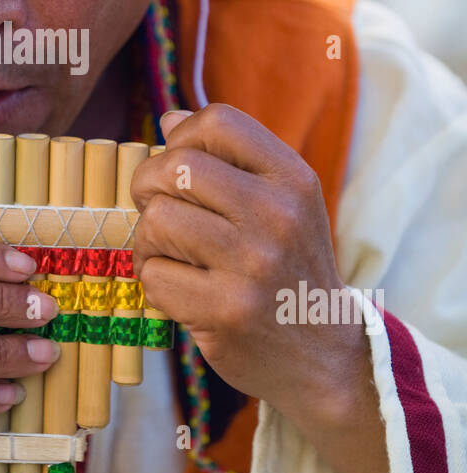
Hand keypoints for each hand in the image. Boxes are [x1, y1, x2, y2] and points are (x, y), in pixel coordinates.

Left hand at [131, 104, 364, 424]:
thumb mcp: (282, 203)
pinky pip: (154, 276)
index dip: (181, 139)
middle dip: (149, 187)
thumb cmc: (288, 267)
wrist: (324, 353)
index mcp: (292, 179)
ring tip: (171, 256)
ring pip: (157, 220)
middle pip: (175, 167)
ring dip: (148, 241)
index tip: (180, 170)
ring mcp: (253, 265)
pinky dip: (155, 284)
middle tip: (161, 214)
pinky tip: (181, 292)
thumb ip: (230, 159)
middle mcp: (278, 215)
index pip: (217, 122)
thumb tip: (169, 119)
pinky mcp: (227, 312)